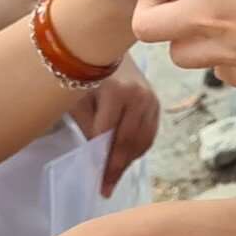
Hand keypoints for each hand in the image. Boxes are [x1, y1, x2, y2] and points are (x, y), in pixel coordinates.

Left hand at [75, 59, 161, 194]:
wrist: (107, 48)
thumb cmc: (85, 73)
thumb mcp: (78, 99)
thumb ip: (89, 128)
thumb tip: (97, 158)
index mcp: (116, 91)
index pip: (108, 135)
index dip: (102, 161)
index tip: (97, 182)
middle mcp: (139, 95)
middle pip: (128, 142)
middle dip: (116, 168)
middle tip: (107, 188)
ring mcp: (151, 99)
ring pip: (142, 141)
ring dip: (128, 161)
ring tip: (114, 177)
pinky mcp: (156, 103)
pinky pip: (149, 134)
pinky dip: (138, 149)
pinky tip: (125, 159)